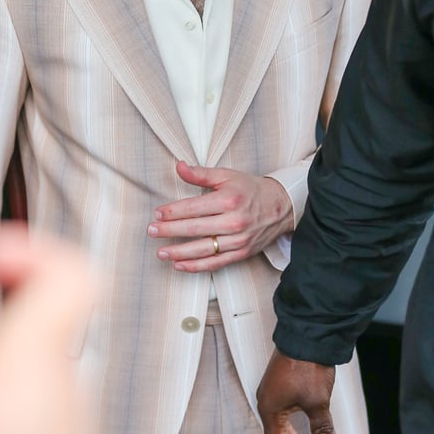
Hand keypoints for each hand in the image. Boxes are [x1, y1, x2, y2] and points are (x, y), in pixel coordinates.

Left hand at [149, 160, 292, 270]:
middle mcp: (234, 221)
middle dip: (170, 231)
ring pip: (203, 249)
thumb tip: (178, 166)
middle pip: (195, 228)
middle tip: (151, 231)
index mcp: (229, 200)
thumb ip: (200, 173)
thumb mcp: (227, 176)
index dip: (173, 212)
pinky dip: (196, 266)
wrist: (281, 206)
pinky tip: (179, 265)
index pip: (194, 208)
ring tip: (161, 252)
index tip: (157, 214)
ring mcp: (238, 240)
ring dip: (179, 252)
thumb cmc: (250, 189)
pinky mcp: (242, 253)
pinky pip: (215, 263)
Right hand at [256, 350, 336, 433]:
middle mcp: (268, 402)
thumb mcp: (318, 403)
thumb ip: (322, 430)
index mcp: (270, 409)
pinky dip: (295, 426)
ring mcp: (273, 391)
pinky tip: (305, 427)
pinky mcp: (280, 384)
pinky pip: (284, 413)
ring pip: (282, 425)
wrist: (306, 336)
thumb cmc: (307, 367)